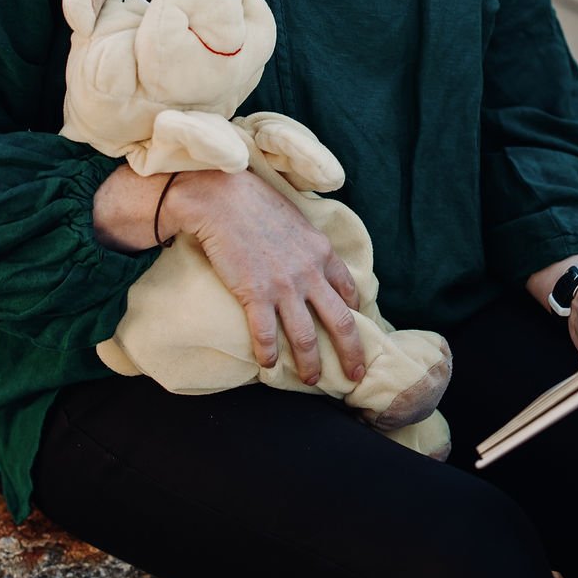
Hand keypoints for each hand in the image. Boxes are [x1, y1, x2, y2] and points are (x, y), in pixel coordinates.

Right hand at [95, 164, 364, 386]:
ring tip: (311, 380)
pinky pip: (265, 334)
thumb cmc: (256, 203)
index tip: (355, 329)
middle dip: (351, 352)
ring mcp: (283, 286)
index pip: (349, 290)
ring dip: (311, 363)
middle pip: (340, 322)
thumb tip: (314, 258)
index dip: (355, 314)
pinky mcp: (254, 294)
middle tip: (354, 375)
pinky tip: (268, 366)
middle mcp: (310, 272)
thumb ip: (309, 244)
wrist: (222, 198)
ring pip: (306, 336)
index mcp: (323, 252)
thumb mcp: (297, 220)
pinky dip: (269, 353)